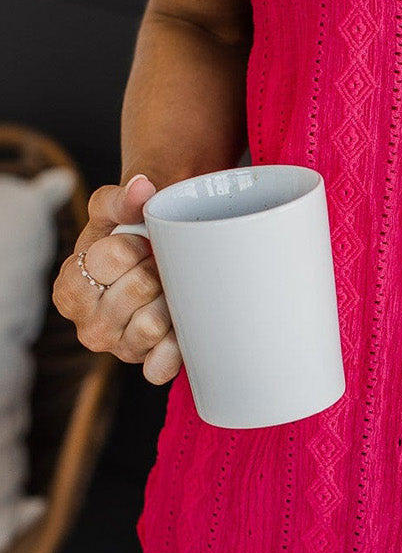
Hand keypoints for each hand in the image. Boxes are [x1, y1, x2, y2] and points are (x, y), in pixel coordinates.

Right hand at [52, 174, 181, 384]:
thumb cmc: (131, 238)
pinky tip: (180, 327)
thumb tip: (142, 187)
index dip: (136, 243)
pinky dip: (176, 347)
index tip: (140, 243)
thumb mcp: (114, 212)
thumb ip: (119, 198)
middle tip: (159, 266)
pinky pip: (162, 365)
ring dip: (171, 300)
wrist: (158, 261)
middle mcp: (88, 326)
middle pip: (139, 287)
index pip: (113, 256)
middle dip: (156, 269)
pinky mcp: (147, 365)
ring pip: (154, 324)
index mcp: (70, 288)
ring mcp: (119, 349)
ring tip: (168, 290)